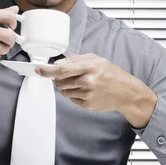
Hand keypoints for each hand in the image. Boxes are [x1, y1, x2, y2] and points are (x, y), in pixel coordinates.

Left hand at [36, 53, 156, 128]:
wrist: (126, 93)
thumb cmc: (111, 74)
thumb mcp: (96, 60)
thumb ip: (76, 59)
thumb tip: (58, 63)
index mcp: (90, 67)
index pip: (63, 69)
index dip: (48, 70)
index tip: (38, 70)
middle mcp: (88, 81)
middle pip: (60, 82)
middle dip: (59, 79)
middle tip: (69, 76)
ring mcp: (87, 95)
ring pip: (64, 91)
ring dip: (67, 87)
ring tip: (81, 84)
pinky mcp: (87, 105)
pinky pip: (71, 99)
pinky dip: (74, 94)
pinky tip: (87, 91)